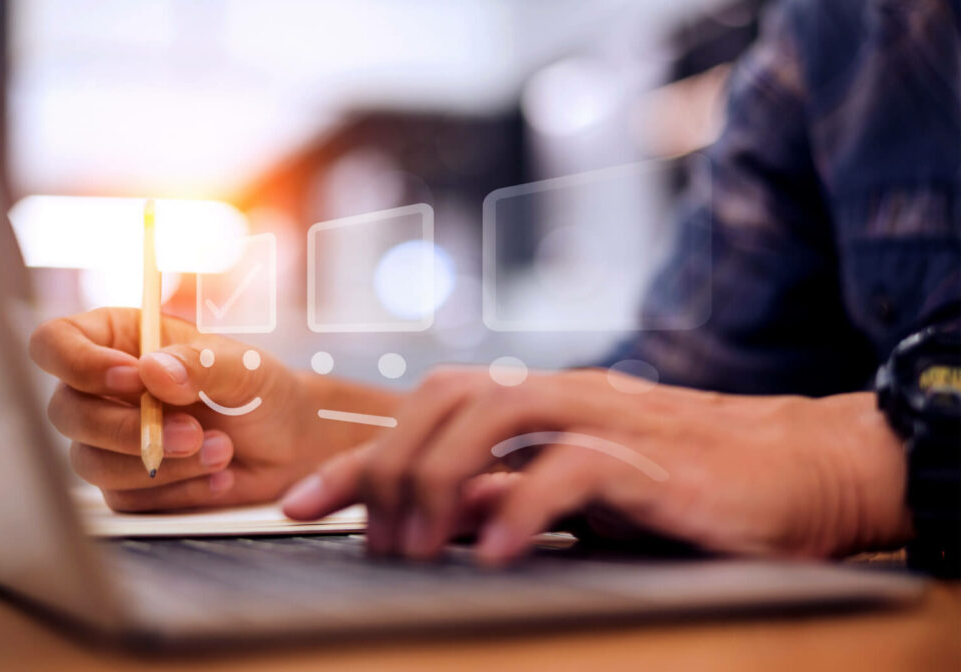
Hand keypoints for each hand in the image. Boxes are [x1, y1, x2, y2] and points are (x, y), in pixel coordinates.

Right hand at [30, 308, 349, 510]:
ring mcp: (110, 439)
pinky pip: (127, 498)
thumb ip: (200, 363)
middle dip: (129, 429)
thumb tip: (150, 372)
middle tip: (194, 432)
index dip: (79, 364)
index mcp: (118, 341)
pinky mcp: (128, 484)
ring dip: (160, 464)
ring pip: (93, 462)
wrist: (289, 442)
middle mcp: (102, 391)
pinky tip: (217, 476)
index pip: (55, 344)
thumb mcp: (242, 367)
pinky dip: (176, 490)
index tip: (133, 380)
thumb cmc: (261, 389)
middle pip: (66, 412)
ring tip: (222, 452)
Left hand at [283, 367, 911, 564]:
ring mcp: (609, 420)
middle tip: (357, 538)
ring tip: (414, 549)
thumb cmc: (694, 486)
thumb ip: (518, 497)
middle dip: (382, 464)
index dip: (359, 455)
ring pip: (496, 412)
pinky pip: (573, 468)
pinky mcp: (654, 460)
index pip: (431, 408)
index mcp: (546, 405)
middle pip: (446, 398)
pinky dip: (522, 507)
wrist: (808, 466)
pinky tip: (497, 556)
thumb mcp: (589, 495)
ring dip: (437, 478)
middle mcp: (567, 398)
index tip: (301, 508)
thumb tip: (444, 524)